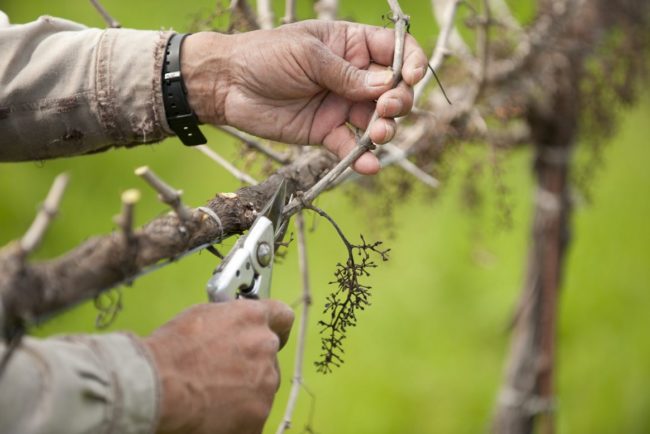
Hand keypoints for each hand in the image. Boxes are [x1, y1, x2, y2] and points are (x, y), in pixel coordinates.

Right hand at [143, 300, 293, 433]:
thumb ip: (228, 319)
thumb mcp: (200, 315)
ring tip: (211, 394)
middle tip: (222, 372)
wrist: (156, 388)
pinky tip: (213, 413)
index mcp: (252, 318)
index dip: (276, 327)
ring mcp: (265, 383)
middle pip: (268, 356)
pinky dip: (238, 417)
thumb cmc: (169, 352)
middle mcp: (264, 346)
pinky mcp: (258, 415)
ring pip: (262, 387)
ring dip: (245, 390)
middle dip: (251, 363)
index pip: (282, 316)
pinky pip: (253, 415)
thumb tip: (229, 326)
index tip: (270, 333)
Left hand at [181, 20, 427, 173]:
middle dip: (398, 100)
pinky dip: (360, 157)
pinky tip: (368, 165)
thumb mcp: (307, 54)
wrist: (228, 85)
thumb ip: (346, 73)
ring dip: (384, 129)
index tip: (409, 77)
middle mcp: (352, 76)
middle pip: (393, 90)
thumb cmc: (264, 55)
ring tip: (377, 133)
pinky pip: (349, 146)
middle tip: (386, 108)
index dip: (410, 63)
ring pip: (376, 120)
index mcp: (351, 46)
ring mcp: (340, 105)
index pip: (395, 51)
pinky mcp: (325, 131)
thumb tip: (387, 84)